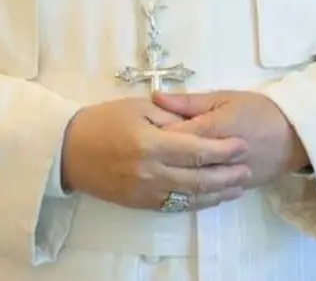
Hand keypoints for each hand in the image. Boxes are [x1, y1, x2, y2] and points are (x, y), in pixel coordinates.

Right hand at [60, 97, 250, 210]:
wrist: (68, 151)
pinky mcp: (139, 203)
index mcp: (152, 143)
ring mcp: (144, 191)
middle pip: (198, 178)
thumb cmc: (105, 121)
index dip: (224, 150)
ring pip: (189, 197)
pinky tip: (210, 197)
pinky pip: (173, 206)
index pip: (197, 151)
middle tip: (247, 169)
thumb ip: (172, 116)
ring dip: (216, 193)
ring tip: (237, 187)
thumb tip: (199, 124)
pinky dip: (195, 203)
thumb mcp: (139, 108)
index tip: (243, 145)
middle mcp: (150, 172)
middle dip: (227, 175)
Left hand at [154, 90, 308, 189]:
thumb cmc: (260, 109)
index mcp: (212, 128)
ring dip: (170, 180)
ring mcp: (225, 176)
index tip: (141, 130)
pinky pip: (205, 197)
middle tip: (144, 154)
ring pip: (190, 184)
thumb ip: (190, 102)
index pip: (174, 135)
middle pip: (178, 162)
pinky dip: (188, 195)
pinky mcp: (232, 190)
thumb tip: (157, 98)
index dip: (156, 134)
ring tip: (156, 174)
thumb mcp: (226, 98)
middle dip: (159, 160)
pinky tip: (175, 191)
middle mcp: (216, 157)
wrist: (296, 133)